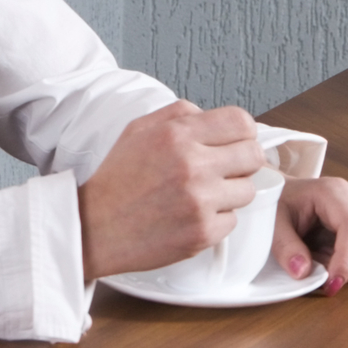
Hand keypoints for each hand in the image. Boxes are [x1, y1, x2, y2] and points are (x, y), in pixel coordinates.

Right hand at [79, 100, 266, 277]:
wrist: (92, 228)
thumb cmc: (116, 180)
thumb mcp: (138, 130)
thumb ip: (179, 114)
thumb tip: (212, 115)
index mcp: (178, 135)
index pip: (241, 122)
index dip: (243, 133)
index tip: (236, 142)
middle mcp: (193, 165)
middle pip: (254, 156)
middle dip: (243, 162)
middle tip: (225, 170)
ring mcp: (200, 201)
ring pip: (248, 190)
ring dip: (230, 193)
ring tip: (202, 196)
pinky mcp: (203, 232)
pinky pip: (232, 221)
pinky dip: (216, 220)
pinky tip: (191, 217)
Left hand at [273, 175, 347, 291]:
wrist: (288, 193)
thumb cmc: (280, 202)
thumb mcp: (273, 222)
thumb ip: (285, 247)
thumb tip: (303, 272)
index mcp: (335, 192)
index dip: (347, 260)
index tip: (331, 284)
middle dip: (345, 270)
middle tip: (316, 273)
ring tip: (320, 259)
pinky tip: (334, 259)